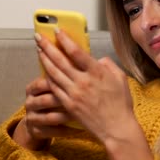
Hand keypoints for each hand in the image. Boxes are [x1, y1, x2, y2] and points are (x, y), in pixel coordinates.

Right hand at [12, 77, 80, 149]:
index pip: (43, 83)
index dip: (58, 82)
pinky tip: (79, 129)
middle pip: (46, 100)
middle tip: (82, 100)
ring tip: (80, 115)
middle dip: (64, 100)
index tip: (76, 81)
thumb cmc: (51, 99)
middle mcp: (29, 103)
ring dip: (66, 116)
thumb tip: (78, 62)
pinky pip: (52, 132)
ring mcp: (31, 118)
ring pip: (49, 117)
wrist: (37, 122)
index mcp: (32, 89)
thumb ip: (61, 76)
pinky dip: (66, 130)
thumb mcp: (51, 87)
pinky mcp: (36, 131)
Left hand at [35, 29, 135, 143]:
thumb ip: (108, 64)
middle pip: (60, 60)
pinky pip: (54, 88)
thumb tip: (97, 59)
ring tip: (38, 50)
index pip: (76, 52)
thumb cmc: (121, 104)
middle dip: (47, 46)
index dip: (64, 39)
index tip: (57, 31)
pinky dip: (48, 77)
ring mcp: (74, 94)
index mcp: (97, 72)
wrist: (116, 128)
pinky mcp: (68, 104)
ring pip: (54, 73)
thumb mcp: (120, 78)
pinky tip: (44, 70)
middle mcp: (83, 81)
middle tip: (39, 37)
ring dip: (44, 60)